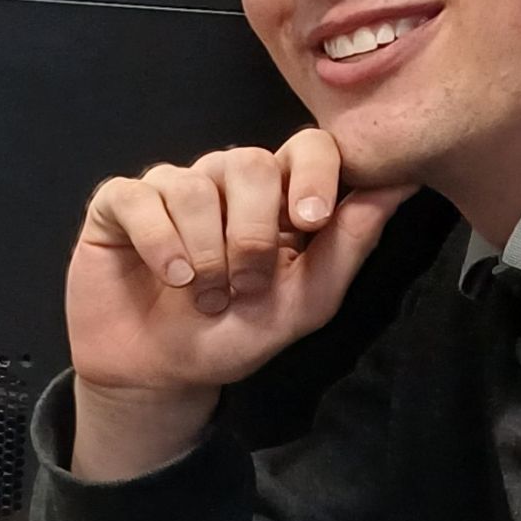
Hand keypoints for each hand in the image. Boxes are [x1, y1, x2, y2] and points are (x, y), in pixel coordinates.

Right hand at [65, 130, 411, 477]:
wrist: (160, 374)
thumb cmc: (234, 336)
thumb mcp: (304, 303)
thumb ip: (349, 245)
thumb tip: (401, 185)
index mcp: (277, 195)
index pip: (307, 146)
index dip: (312, 173)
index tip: (311, 220)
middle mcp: (225, 180)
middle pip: (248, 161)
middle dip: (252, 234)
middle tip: (245, 286)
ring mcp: (170, 187)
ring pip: (194, 184)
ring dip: (205, 251)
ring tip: (204, 294)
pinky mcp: (119, 203)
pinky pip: (140, 198)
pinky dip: (159, 242)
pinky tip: (168, 276)